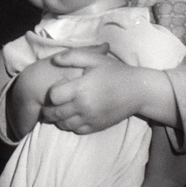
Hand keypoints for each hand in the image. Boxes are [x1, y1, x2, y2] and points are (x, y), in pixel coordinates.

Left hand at [36, 44, 150, 134]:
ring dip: (58, 120)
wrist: (137, 91)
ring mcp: (90, 118)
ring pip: (65, 125)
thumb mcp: (94, 58)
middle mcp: (83, 106)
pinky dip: (71, 126)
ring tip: (58, 112)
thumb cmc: (115, 72)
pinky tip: (72, 117)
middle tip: (47, 106)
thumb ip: (73, 56)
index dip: (52, 92)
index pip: (54, 96)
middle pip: (56, 114)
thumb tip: (55, 60)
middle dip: (48, 110)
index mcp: (80, 89)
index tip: (57, 87)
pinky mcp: (97, 126)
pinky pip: (77, 130)